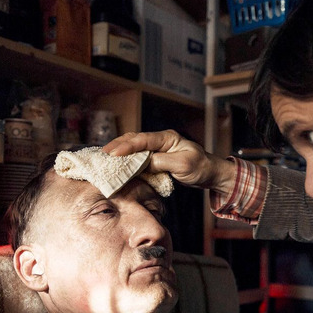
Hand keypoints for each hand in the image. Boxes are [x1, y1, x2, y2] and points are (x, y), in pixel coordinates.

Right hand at [103, 130, 236, 194]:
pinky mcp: (157, 159)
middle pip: (134, 140)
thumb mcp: (182, 165)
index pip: (142, 140)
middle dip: (118, 146)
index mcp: (167, 138)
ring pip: (134, 148)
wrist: (211, 173)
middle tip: (102, 155)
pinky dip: (127, 161)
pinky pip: (138, 158)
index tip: (113, 154)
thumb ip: (161, 162)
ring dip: (120, 152)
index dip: (126, 146)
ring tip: (104, 158)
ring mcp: (158, 149)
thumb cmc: (200, 167)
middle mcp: (160, 141)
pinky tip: (117, 165)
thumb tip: (142, 163)